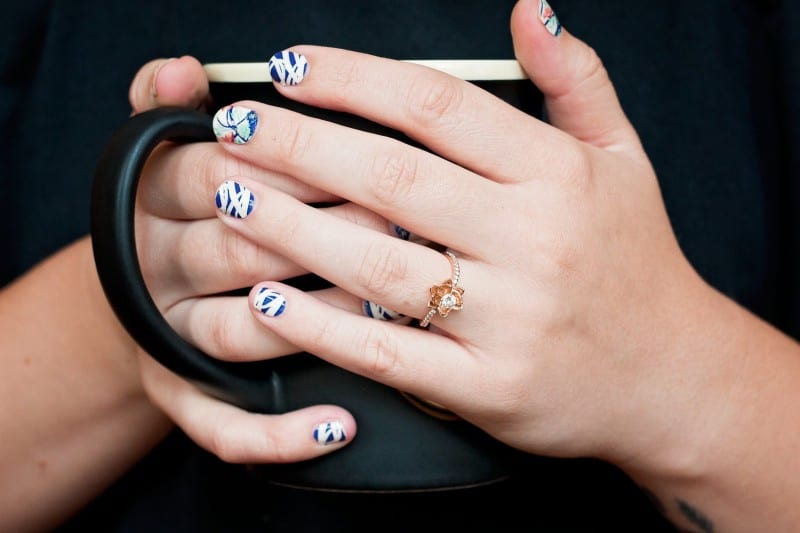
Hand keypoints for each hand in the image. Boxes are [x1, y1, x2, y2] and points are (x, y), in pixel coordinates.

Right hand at [125, 56, 410, 461]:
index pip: (215, 172)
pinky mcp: (184, 399)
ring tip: (396, 306)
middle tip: (411, 220)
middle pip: (237, 247)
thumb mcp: (168, 150)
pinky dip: (280, 432)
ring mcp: (169, 342)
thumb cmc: (181, 209)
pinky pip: (222, 427)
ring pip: (238, 334)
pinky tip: (340, 427)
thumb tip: (178, 68)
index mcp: (154, 200)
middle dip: (326, 230)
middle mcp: (158, 270)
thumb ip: (172, 105)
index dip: (296, 162)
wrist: (144, 294)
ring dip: (318, 319)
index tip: (375, 150)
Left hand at [202, 11, 720, 468]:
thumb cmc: (637, 263)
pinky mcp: (487, 386)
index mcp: (559, 174)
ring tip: (227, 197)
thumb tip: (529, 7)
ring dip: (288, 226)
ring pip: (376, 263)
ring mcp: (509, 319)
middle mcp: (534, 240)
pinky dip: (321, 327)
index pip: (437, 105)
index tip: (289, 66)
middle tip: (232, 127)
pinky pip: (388, 353)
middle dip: (297, 145)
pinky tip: (266, 300)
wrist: (673, 377)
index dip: (353, 78)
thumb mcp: (623, 159)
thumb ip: (577, 78)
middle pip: (391, 178)